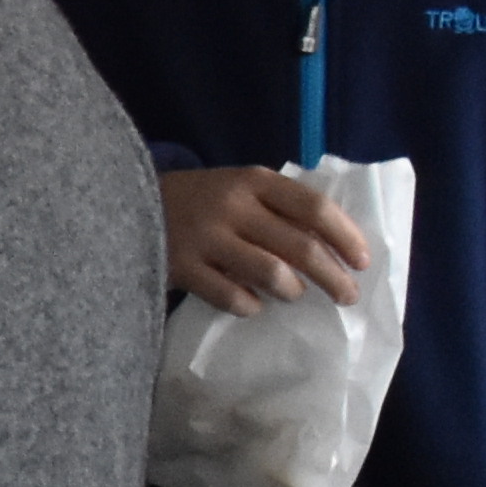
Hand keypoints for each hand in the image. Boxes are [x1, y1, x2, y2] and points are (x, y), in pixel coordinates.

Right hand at [161, 165, 369, 313]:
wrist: (122, 204)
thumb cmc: (199, 200)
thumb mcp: (238, 187)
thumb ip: (280, 206)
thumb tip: (336, 244)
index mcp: (253, 181)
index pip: (315, 208)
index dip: (347, 237)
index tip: (363, 261)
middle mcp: (232, 207)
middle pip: (301, 248)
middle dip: (334, 277)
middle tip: (348, 296)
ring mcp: (205, 238)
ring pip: (272, 275)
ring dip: (292, 291)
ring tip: (293, 295)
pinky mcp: (181, 268)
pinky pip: (233, 298)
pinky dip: (250, 305)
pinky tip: (251, 303)